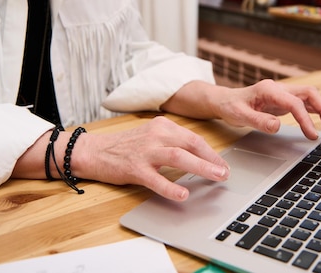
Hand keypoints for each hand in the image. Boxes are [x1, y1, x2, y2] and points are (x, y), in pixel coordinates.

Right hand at [75, 116, 228, 200]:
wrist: (94, 151)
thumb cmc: (125, 146)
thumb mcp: (151, 137)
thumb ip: (172, 143)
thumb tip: (199, 158)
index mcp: (163, 126)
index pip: (193, 138)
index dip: (211, 153)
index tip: (223, 165)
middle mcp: (156, 135)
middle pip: (191, 144)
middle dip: (212, 159)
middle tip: (225, 172)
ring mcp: (145, 151)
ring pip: (179, 157)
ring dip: (201, 168)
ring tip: (215, 178)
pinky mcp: (134, 168)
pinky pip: (156, 179)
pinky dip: (171, 187)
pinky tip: (183, 195)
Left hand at [212, 79, 320, 139]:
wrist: (224, 101)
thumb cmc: (230, 107)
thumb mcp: (239, 116)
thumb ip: (258, 121)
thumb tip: (277, 126)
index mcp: (268, 90)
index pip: (294, 103)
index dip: (305, 119)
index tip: (312, 134)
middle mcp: (278, 88)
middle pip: (308, 93)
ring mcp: (282, 93)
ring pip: (309, 96)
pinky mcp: (284, 101)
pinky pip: (304, 102)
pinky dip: (316, 110)